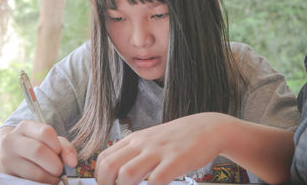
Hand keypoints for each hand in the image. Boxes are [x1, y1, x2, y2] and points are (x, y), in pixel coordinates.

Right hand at [0, 120, 76, 183]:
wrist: (8, 153)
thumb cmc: (35, 144)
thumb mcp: (49, 140)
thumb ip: (64, 147)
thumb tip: (72, 162)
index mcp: (25, 127)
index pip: (45, 132)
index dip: (57, 145)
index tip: (60, 154)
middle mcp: (12, 140)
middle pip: (38, 151)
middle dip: (55, 164)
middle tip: (60, 169)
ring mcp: (7, 159)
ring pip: (34, 171)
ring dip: (50, 177)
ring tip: (53, 176)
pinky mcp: (7, 175)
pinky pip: (29, 182)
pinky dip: (42, 183)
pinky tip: (44, 180)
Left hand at [95, 112, 234, 184]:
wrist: (206, 128)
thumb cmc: (176, 138)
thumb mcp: (150, 140)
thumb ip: (135, 153)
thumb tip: (117, 172)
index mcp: (134, 140)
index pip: (104, 158)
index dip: (100, 177)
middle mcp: (142, 144)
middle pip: (109, 167)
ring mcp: (158, 151)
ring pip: (127, 175)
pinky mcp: (176, 160)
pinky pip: (156, 181)